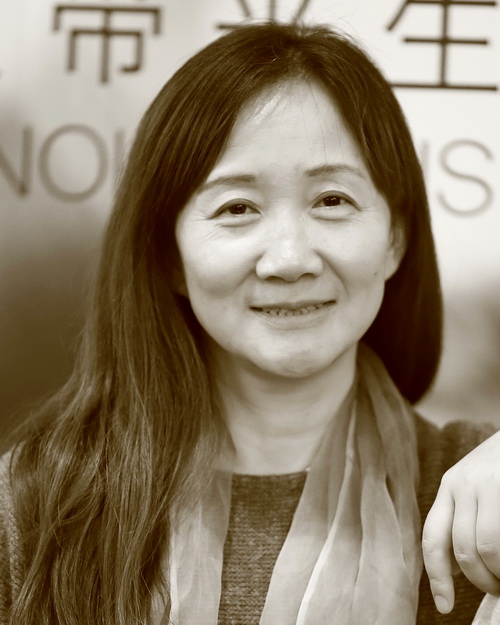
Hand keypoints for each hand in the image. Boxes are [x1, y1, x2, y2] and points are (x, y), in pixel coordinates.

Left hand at [422, 429, 499, 613]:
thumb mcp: (476, 485)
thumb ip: (462, 518)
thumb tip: (453, 567)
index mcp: (450, 485)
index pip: (433, 538)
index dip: (437, 577)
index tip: (444, 607)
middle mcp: (464, 484)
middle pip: (464, 550)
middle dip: (482, 581)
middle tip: (498, 589)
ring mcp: (489, 484)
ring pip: (488, 549)